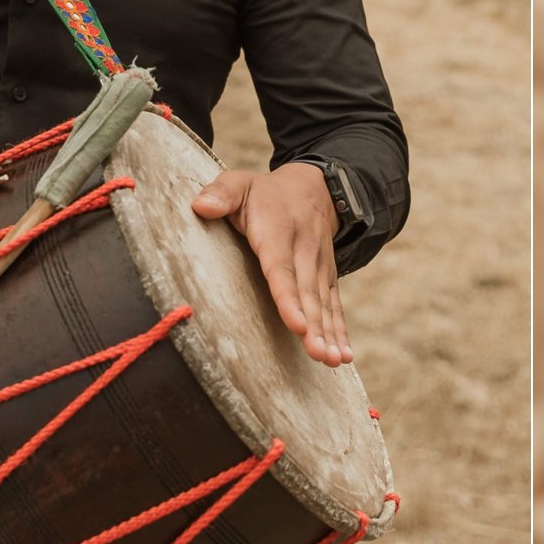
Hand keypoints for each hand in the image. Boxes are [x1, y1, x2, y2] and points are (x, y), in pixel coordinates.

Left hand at [190, 164, 351, 365]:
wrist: (315, 189)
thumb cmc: (265, 193)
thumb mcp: (240, 183)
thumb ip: (221, 193)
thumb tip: (200, 206)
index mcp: (278, 231)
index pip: (281, 269)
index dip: (289, 298)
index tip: (297, 325)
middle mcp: (304, 252)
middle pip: (307, 294)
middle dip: (314, 326)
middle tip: (318, 354)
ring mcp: (319, 267)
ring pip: (323, 304)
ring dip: (329, 334)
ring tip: (331, 360)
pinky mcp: (327, 278)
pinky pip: (334, 306)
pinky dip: (339, 331)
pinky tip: (342, 356)